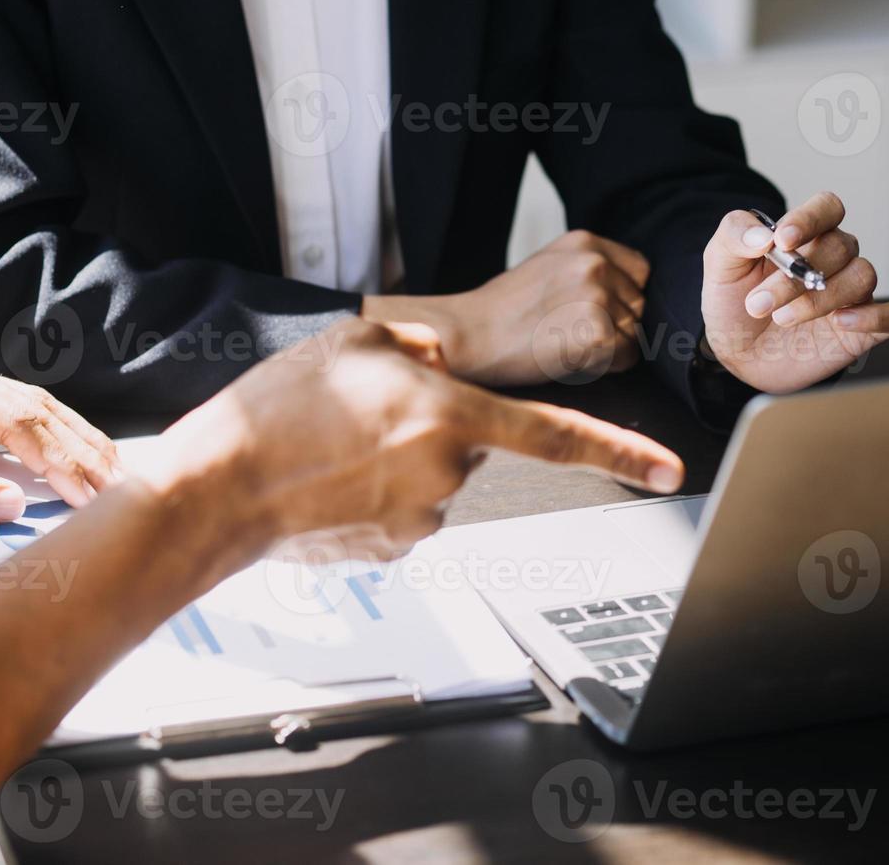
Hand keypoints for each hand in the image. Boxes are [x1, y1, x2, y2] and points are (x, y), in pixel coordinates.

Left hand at [0, 339, 122, 532]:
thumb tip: (13, 505)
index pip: (18, 418)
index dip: (61, 458)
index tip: (94, 493)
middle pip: (34, 406)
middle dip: (80, 448)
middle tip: (121, 485)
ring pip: (30, 406)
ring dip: (71, 442)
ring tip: (110, 474)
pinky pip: (11, 414)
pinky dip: (46, 440)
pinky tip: (72, 459)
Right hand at [144, 319, 684, 574]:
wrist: (219, 487)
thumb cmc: (279, 409)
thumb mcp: (356, 338)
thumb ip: (420, 345)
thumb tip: (439, 363)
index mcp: (451, 414)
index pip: (557, 435)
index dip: (620, 451)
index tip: (668, 470)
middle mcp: (448, 471)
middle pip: (471, 441)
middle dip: (435, 424)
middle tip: (365, 414)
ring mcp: (422, 518)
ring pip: (435, 477)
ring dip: (402, 459)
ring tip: (336, 447)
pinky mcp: (394, 549)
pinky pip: (407, 510)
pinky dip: (380, 495)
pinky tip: (333, 481)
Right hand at [364, 230, 649, 385]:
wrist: (467, 336)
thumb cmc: (501, 312)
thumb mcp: (548, 268)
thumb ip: (589, 270)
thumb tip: (634, 297)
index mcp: (586, 242)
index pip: (640, 272)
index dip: (621, 298)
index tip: (586, 313)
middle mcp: (596, 263)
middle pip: (640, 306)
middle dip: (615, 324)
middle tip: (565, 331)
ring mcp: (598, 297)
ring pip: (634, 334)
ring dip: (608, 347)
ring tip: (561, 343)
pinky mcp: (598, 334)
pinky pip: (626, 358)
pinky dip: (603, 366)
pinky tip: (565, 357)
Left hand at [701, 193, 888, 393]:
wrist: (737, 354)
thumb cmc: (734, 303)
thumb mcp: (721, 265)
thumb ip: (734, 236)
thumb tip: (763, 234)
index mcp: (805, 235)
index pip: (827, 207)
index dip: (810, 218)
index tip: (781, 240)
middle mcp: (835, 259)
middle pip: (839, 247)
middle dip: (795, 277)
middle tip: (757, 304)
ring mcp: (852, 293)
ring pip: (863, 276)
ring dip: (821, 298)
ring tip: (781, 318)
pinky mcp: (865, 328)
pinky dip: (877, 316)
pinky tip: (842, 322)